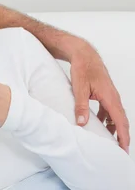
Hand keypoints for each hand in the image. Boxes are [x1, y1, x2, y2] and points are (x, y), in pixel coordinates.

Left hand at [68, 37, 129, 151]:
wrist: (84, 54)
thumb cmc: (83, 68)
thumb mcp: (79, 88)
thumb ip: (81, 105)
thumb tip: (81, 122)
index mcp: (110, 97)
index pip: (120, 121)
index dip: (123, 136)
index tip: (124, 148)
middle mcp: (113, 97)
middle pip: (121, 120)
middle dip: (122, 135)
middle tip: (120, 149)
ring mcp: (110, 95)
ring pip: (115, 115)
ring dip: (114, 127)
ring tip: (110, 140)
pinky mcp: (104, 94)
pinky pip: (109, 110)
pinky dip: (107, 119)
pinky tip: (99, 124)